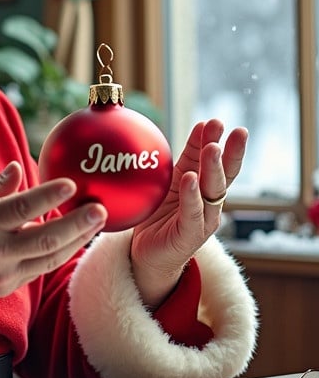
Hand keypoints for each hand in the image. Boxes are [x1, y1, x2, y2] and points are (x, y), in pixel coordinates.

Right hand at [0, 161, 106, 310]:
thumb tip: (22, 169)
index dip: (49, 196)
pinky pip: (40, 268)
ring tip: (97, 223)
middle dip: (78, 224)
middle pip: (46, 238)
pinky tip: (74, 239)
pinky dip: (59, 252)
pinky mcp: (6, 286)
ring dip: (77, 240)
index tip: (71, 184)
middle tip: (100, 209)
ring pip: (50, 257)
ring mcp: (2, 273)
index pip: (22, 207)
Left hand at [130, 119, 247, 306]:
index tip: (219, 121)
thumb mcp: (172, 181)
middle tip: (228, 129)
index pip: (219, 162)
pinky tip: (190, 179)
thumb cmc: (160, 216)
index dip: (221, 142)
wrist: (147, 255)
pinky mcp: (190, 235)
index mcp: (205, 188)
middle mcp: (210, 203)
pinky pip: (192, 213)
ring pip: (212, 192)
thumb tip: (200, 125)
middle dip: (229, 152)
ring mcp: (203, 220)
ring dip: (213, 169)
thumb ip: (186, 158)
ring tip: (212, 148)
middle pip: (224, 175)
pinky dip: (192, 196)